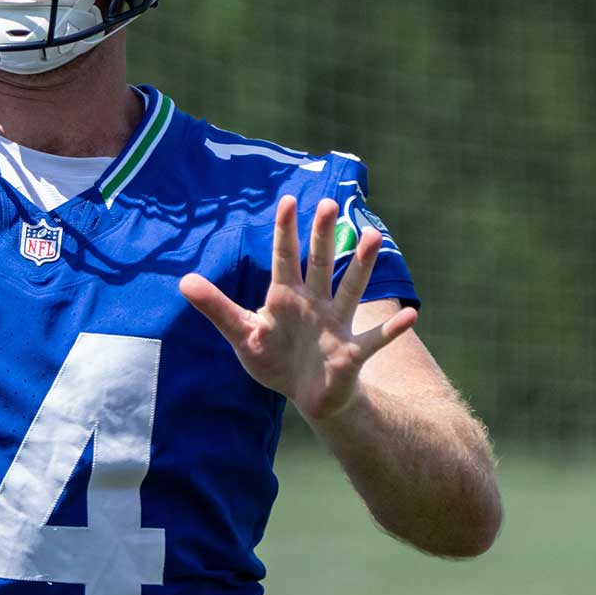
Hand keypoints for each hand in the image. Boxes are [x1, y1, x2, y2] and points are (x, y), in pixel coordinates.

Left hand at [179, 195, 418, 418]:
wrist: (305, 394)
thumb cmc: (274, 359)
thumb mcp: (242, 334)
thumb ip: (216, 308)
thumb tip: (183, 281)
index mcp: (286, 298)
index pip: (285, 258)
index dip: (286, 232)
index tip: (288, 201)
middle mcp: (314, 303)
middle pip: (320, 264)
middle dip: (324, 236)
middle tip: (329, 203)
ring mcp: (336, 325)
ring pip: (351, 290)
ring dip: (362, 266)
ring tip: (374, 237)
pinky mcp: (352, 354)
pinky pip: (375, 339)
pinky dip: (392, 330)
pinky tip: (412, 316)